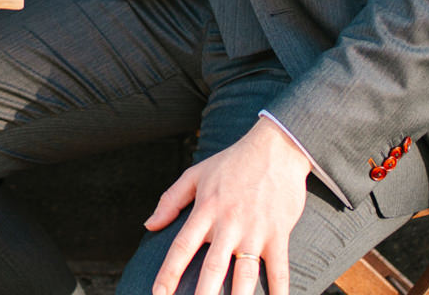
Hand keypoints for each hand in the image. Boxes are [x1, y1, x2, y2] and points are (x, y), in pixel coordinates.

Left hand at [146, 118, 311, 294]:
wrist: (275, 149)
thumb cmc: (232, 163)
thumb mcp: (195, 174)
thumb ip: (170, 200)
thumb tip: (149, 225)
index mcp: (205, 210)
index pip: (181, 248)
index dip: (168, 274)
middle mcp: (228, 224)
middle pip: (211, 268)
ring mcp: (255, 231)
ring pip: (244, 275)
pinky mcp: (278, 234)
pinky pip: (279, 269)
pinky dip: (279, 291)